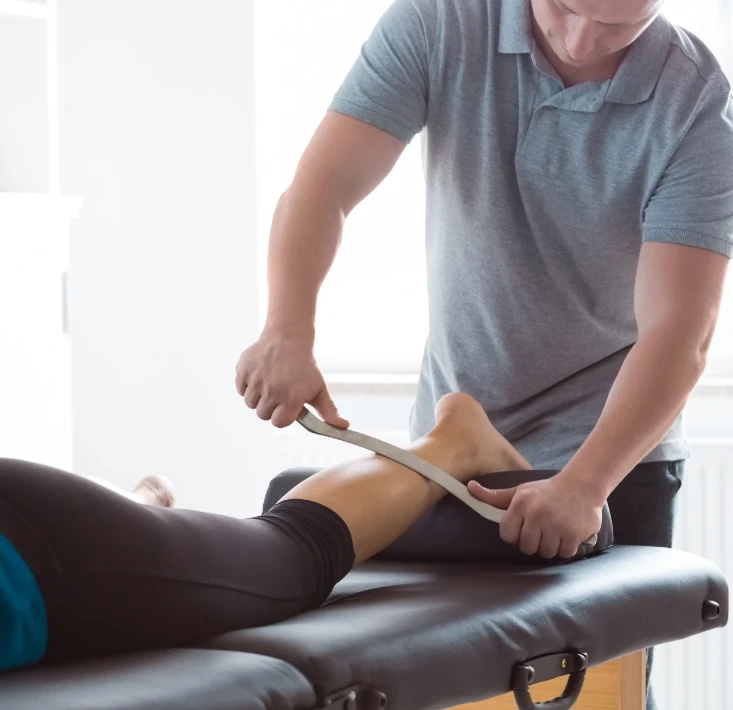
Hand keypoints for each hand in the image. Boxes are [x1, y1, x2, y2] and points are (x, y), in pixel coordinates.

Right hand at [234, 330, 348, 428]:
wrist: (288, 337)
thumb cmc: (305, 366)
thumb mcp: (319, 389)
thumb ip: (329, 412)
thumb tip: (344, 427)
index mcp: (291, 399)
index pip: (279, 423)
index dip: (284, 415)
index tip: (288, 405)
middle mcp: (272, 392)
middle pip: (263, 415)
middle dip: (271, 406)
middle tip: (279, 391)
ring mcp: (256, 381)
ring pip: (250, 403)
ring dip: (259, 396)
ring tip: (271, 381)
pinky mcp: (243, 371)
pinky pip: (241, 389)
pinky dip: (248, 385)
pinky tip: (261, 374)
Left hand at [467, 474, 604, 559]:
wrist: (581, 485)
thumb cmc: (546, 491)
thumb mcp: (519, 491)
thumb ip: (494, 496)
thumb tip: (470, 487)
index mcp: (521, 504)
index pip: (507, 535)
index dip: (515, 534)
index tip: (524, 527)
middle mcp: (537, 514)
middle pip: (526, 547)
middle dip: (533, 541)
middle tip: (541, 528)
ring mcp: (556, 525)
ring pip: (544, 552)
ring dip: (550, 545)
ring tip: (554, 529)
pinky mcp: (573, 534)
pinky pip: (563, 553)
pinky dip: (565, 547)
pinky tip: (566, 532)